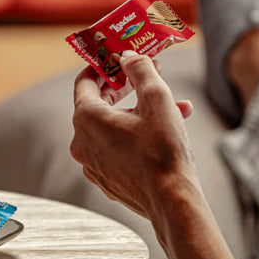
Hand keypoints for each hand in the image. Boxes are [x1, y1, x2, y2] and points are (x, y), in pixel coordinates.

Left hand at [70, 51, 197, 218]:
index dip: (105, 66)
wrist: (173, 202)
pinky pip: (117, 147)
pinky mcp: (106, 179)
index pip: (86, 80)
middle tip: (148, 76)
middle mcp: (82, 141)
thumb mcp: (156, 97)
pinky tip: (166, 132)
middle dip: (128, 88)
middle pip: (99, 103)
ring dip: (141, 113)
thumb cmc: (163, 149)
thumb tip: (128, 56)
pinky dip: (136, 136)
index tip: (121, 59)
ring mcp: (92, 163)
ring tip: (175, 108)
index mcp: (86, 117)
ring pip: (114, 126)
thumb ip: (139, 68)